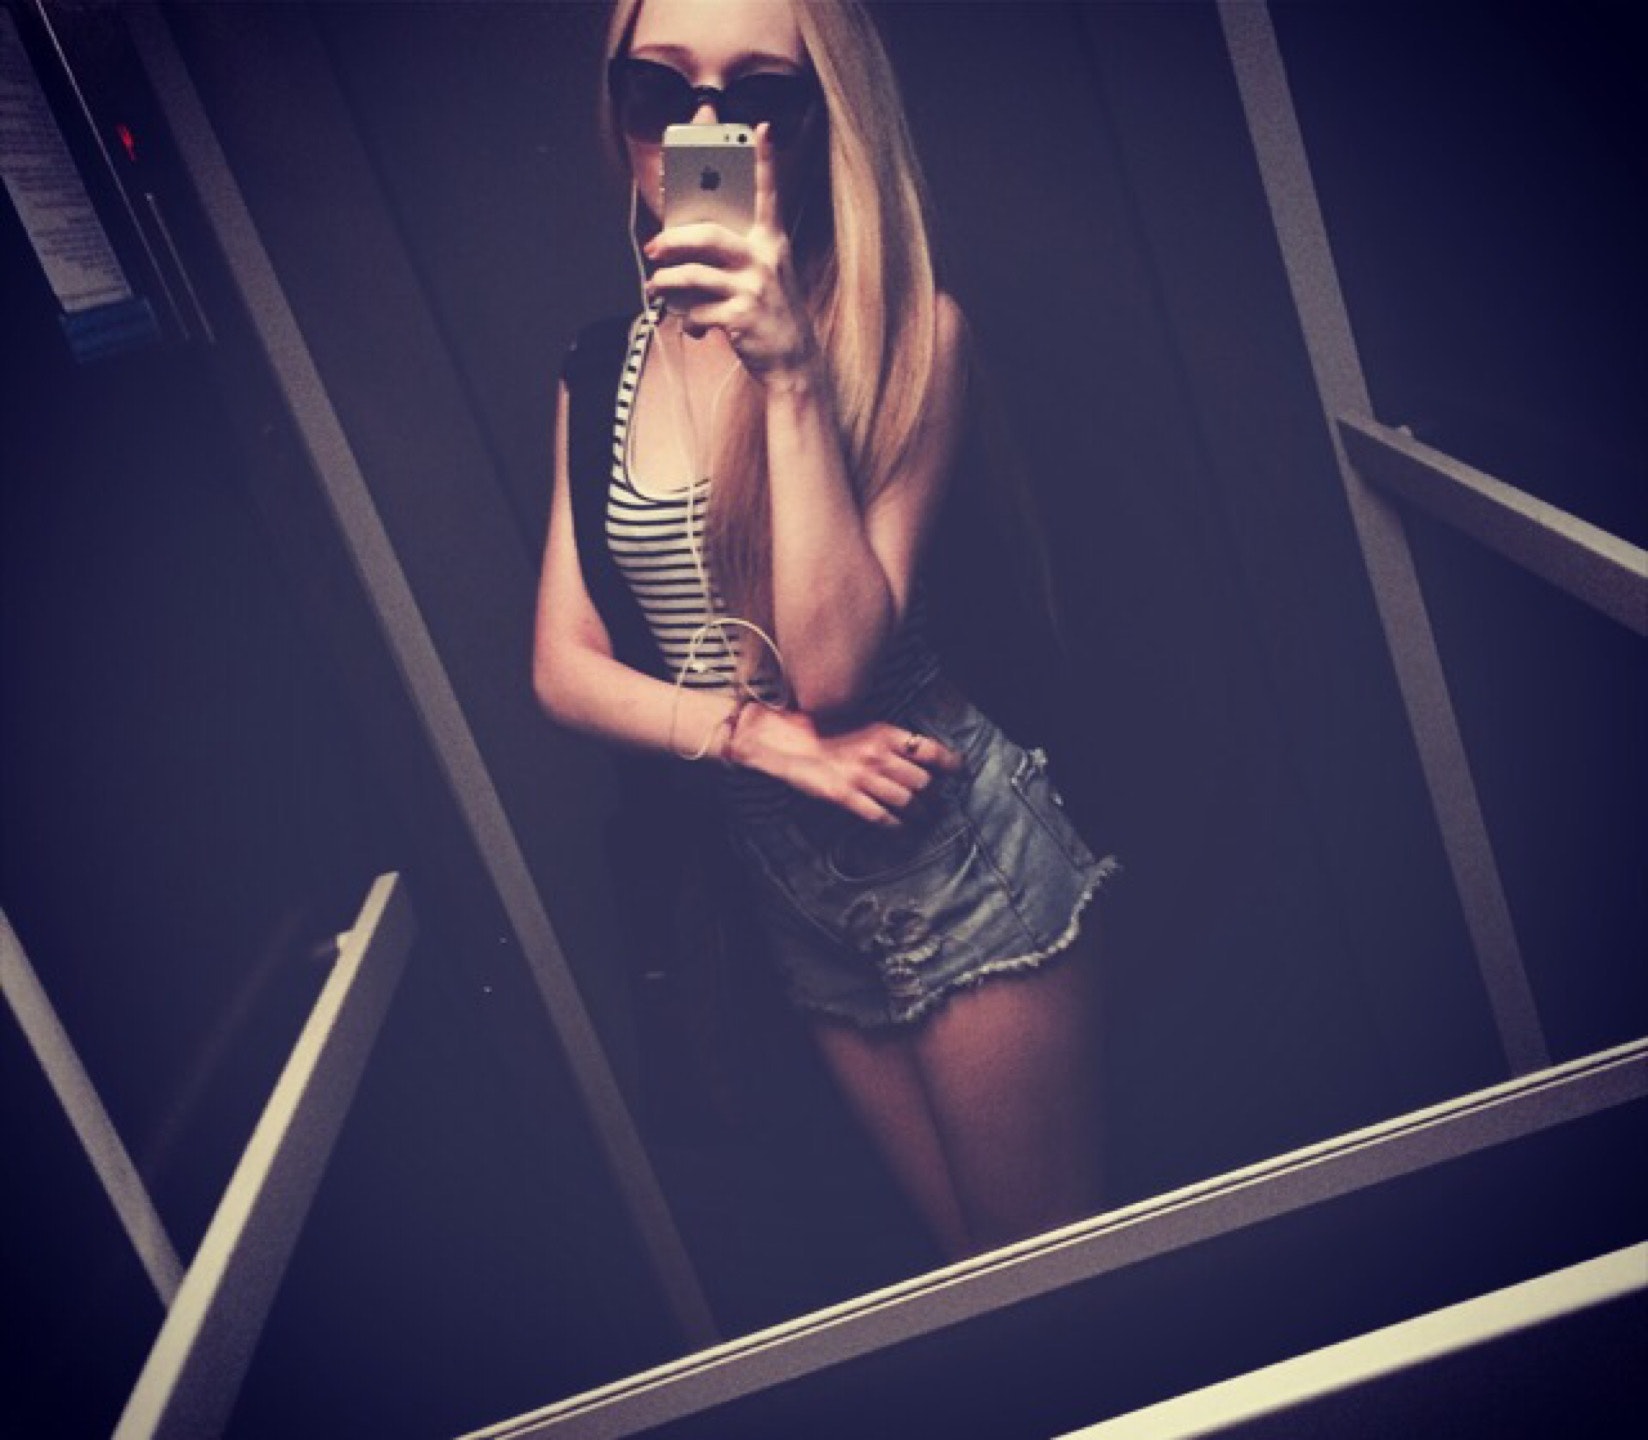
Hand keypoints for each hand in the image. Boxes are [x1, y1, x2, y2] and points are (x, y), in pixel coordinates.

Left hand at [644, 125, 818, 383]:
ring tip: (656, 286)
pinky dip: (687, 320)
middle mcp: (765, 260)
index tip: (761, 130)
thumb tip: (685, 251)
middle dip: (673, 240)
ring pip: (695, 275)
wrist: (793, 362)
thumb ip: (734, 256)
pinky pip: (698, 311)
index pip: (768, 195)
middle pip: (708, 236)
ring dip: (667, 283)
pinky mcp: (741, 317)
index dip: (765, 161)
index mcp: (771, 243)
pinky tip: (690, 326)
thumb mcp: (763, 277)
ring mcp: (754, 288)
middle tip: (654, 247)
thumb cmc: (770, 314)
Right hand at [731, 705, 963, 826]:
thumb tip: (918, 756)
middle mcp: (878, 755)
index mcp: (885, 733)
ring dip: (921, 814)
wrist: (787, 741)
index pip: (930, 750)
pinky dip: (897, 827)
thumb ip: (890, 740)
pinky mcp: (847, 798)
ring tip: (924, 818)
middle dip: (934, 795)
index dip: (950, 763)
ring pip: (908, 803)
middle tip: (936, 800)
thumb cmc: (824, 730)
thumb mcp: (863, 725)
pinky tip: (902, 829)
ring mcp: (863, 778)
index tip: (958, 770)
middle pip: (923, 782)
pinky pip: (882, 817)